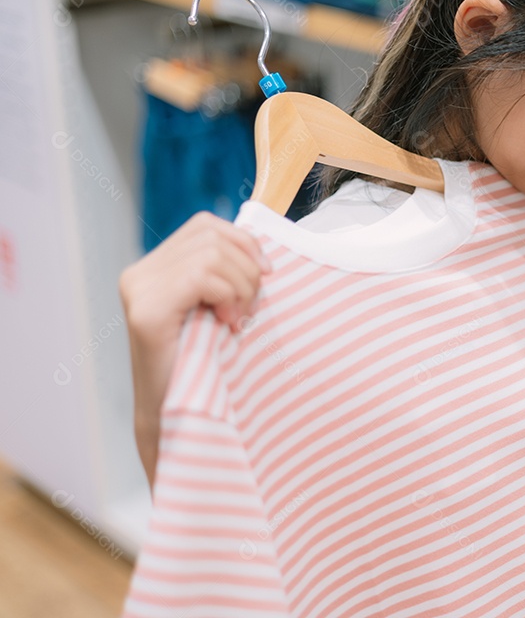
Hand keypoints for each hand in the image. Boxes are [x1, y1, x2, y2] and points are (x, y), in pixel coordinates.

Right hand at [118, 212, 269, 482]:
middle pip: (211, 236)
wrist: (182, 417)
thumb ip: (226, 273)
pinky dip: (227, 296)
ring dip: (240, 286)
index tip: (266, 274)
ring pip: (210, 254)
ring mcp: (137, 290)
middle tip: (250, 308)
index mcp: (154, 268)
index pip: (205, 226)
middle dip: (246, 269)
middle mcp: (138, 274)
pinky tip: (228, 325)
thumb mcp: (220, 307)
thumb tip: (261, 246)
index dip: (243, 242)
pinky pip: (201, 277)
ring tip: (238, 320)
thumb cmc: (209, 364)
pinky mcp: (145, 312)